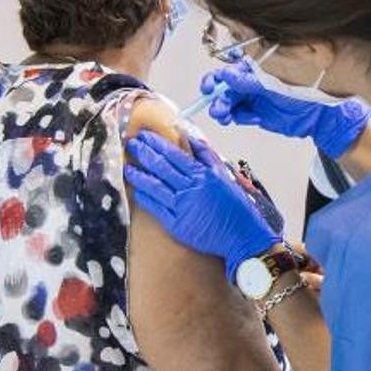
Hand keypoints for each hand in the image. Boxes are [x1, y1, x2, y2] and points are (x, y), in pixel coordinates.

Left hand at [124, 130, 280, 280]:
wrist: (242, 235)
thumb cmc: (235, 206)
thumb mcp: (223, 175)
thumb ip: (206, 156)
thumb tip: (190, 138)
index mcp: (203, 175)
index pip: (175, 154)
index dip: (157, 144)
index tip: (145, 136)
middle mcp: (191, 188)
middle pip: (162, 167)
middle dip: (145, 153)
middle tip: (132, 144)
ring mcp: (182, 207)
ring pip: (155, 187)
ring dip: (140, 176)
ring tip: (128, 167)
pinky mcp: (177, 225)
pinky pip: (157, 208)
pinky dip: (146, 198)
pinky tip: (137, 191)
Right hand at [202, 62, 370, 159]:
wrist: (318, 115)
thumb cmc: (302, 91)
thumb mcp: (273, 85)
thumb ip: (249, 81)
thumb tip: (227, 75)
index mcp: (254, 68)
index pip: (229, 71)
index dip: (216, 78)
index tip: (210, 87)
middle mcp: (250, 82)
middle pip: (224, 88)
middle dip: (217, 97)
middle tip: (217, 106)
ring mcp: (251, 98)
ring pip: (228, 103)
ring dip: (223, 110)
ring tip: (225, 116)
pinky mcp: (254, 114)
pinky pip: (238, 115)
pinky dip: (239, 118)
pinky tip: (250, 118)